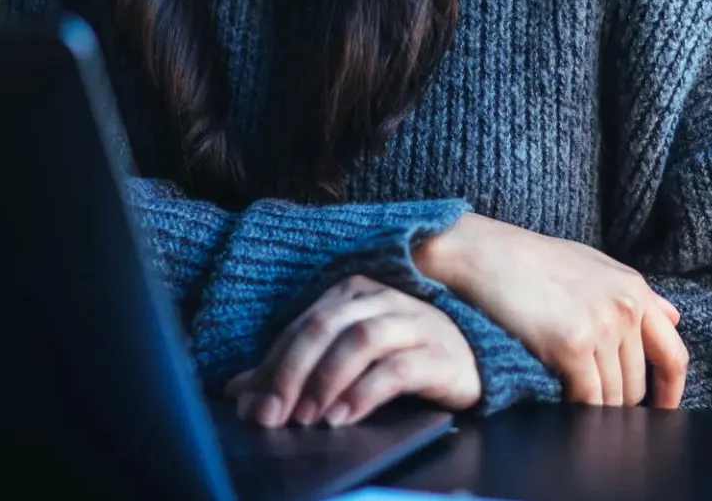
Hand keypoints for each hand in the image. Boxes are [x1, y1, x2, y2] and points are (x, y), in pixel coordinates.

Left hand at [226, 275, 480, 427]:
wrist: (472, 360)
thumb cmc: (401, 355)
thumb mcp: (344, 359)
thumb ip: (295, 371)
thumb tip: (239, 395)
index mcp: (353, 293)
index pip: (300, 326)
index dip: (270, 365)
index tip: (250, 406)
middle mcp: (382, 300)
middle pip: (324, 327)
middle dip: (291, 373)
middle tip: (272, 414)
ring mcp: (414, 323)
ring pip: (360, 340)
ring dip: (327, 380)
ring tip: (308, 418)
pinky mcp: (440, 354)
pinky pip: (398, 369)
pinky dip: (365, 393)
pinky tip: (345, 417)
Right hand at [415, 214, 688, 407]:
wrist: (483, 254)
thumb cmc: (531, 260)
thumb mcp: (593, 265)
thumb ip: (635, 295)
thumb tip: (676, 318)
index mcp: (634, 290)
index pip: (673, 355)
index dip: (670, 392)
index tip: (662, 411)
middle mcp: (624, 308)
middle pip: (638, 384)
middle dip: (622, 405)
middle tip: (599, 414)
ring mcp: (600, 327)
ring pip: (613, 397)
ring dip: (597, 412)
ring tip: (577, 414)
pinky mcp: (571, 346)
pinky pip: (587, 398)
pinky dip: (578, 412)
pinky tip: (562, 409)